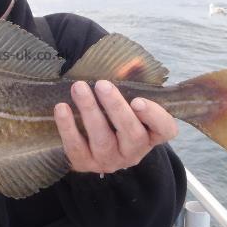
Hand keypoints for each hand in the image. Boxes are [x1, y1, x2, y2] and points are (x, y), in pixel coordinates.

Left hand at [54, 80, 177, 173]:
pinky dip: (68, 127)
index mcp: (150, 134)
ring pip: (103, 140)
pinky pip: (76, 148)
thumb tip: (133, 62)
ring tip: (79, 88)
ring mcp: (109, 160)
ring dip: (90, 111)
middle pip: (132, 133)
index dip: (154, 116)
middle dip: (116, 107)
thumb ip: (132, 80)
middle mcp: (133, 152)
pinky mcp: (85, 163)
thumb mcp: (126, 98)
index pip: (165, 130)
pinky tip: (61, 108)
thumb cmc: (113, 113)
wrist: (86, 141)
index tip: (138, 100)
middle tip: (102, 84)